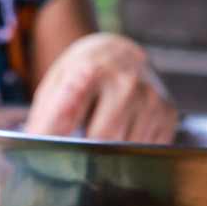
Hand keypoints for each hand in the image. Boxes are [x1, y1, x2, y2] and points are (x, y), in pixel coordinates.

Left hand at [23, 33, 176, 142]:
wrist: (120, 54)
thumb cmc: (80, 75)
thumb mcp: (54, 84)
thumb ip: (46, 117)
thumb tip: (38, 148)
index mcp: (89, 71)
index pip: (69, 111)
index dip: (55, 135)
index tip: (44, 149)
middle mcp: (124, 83)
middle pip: (100, 139)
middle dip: (83, 150)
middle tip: (72, 149)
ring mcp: (150, 99)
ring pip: (124, 150)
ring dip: (107, 151)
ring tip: (100, 129)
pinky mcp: (168, 115)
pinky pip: (145, 151)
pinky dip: (129, 150)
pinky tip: (122, 130)